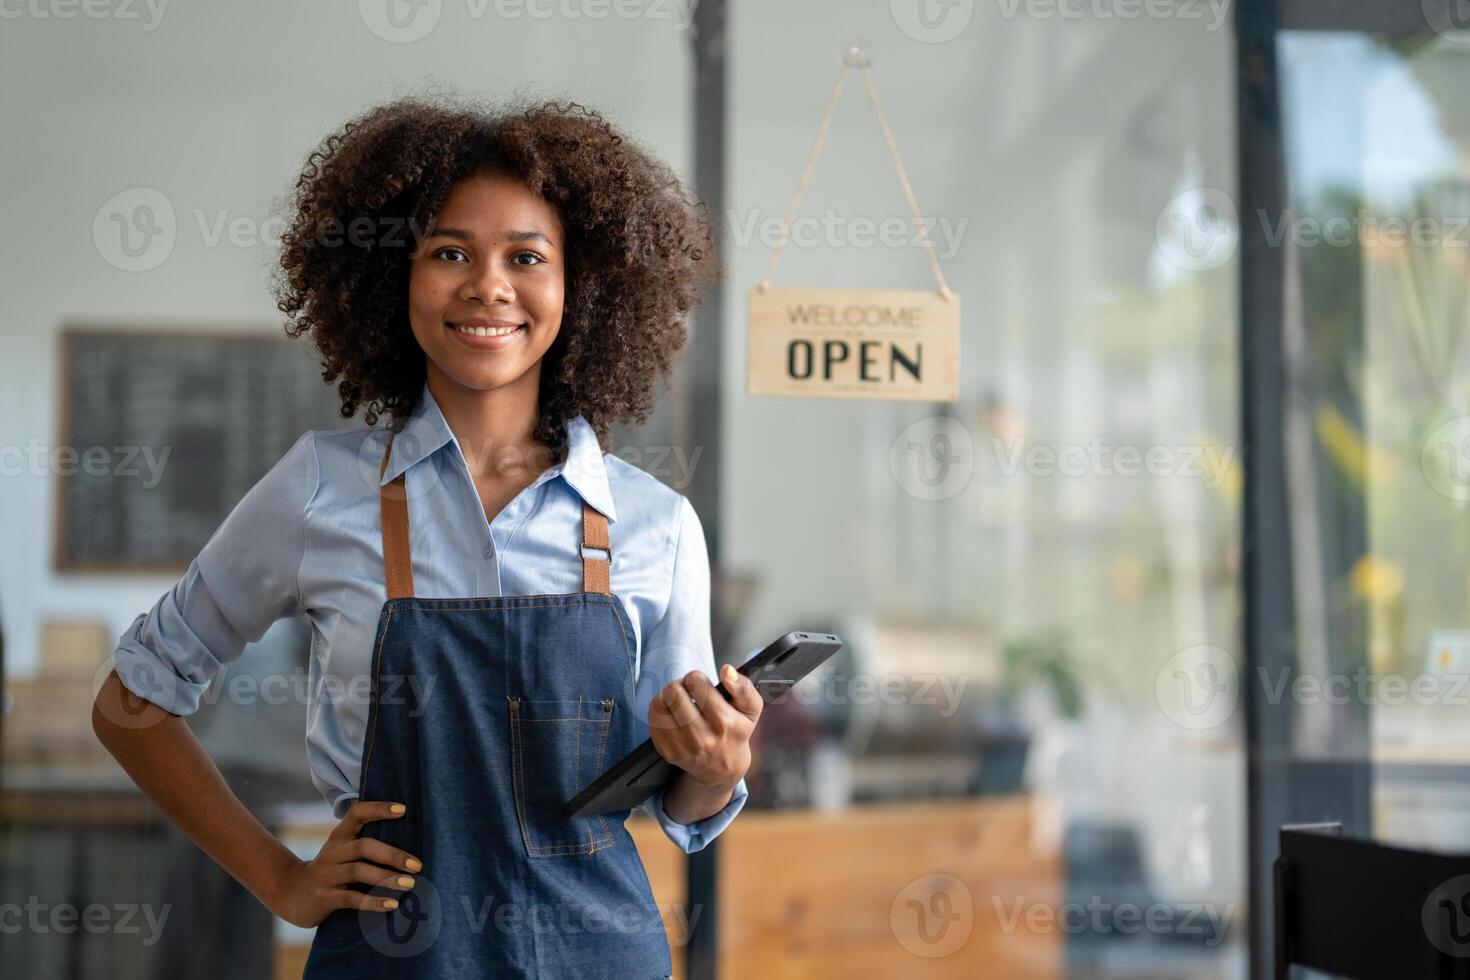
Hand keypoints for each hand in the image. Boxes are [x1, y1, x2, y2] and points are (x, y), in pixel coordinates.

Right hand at [267, 801, 421, 927]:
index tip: (404, 809)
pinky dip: (373, 901)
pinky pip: (352, 898)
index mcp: (339, 836)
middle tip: (417, 865)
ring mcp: (327, 874)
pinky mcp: (324, 897)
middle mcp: (333, 852)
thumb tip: (408, 847)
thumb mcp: (341, 852)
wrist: (290, 893)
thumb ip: (365, 845)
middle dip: (393, 855)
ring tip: (410, 884)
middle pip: (364, 846)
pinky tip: (391, 904)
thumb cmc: (329, 870)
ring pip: (359, 871)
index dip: (379, 809)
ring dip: (387, 878)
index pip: (357, 813)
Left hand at [647, 665, 762, 790]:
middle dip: (679, 685)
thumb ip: (743, 687)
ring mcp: (683, 747)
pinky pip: (653, 720)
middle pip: (673, 691)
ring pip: (659, 705)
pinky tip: (671, 715)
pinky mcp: (668, 752)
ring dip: (666, 698)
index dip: (696, 678)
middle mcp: (702, 737)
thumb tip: (726, 670)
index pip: (696, 682)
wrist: (723, 769)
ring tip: (678, 702)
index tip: (700, 686)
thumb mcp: (751, 710)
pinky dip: (660, 712)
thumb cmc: (736, 734)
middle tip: (687, 692)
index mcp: (724, 722)